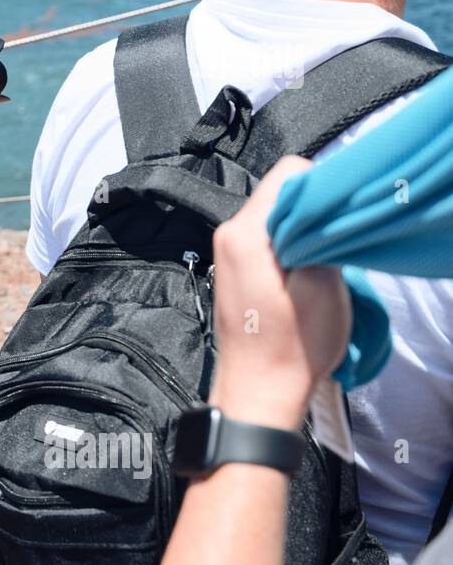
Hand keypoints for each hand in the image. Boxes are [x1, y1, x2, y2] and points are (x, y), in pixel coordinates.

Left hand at [210, 157, 350, 430]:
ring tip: (318, 265)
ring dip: (302, 232)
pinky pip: (267, 239)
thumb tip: (323, 208)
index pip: (288, 174)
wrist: (258, 390)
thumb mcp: (323, 286)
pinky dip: (290, 247)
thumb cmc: (289, 348)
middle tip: (332, 245)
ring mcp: (229, 251)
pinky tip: (303, 275)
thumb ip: (321, 235)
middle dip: (312, 212)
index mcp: (245, 234)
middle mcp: (229, 235)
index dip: (321, 188)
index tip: (336, 216)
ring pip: (275, 217)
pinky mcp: (236, 268)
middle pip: (280, 194)